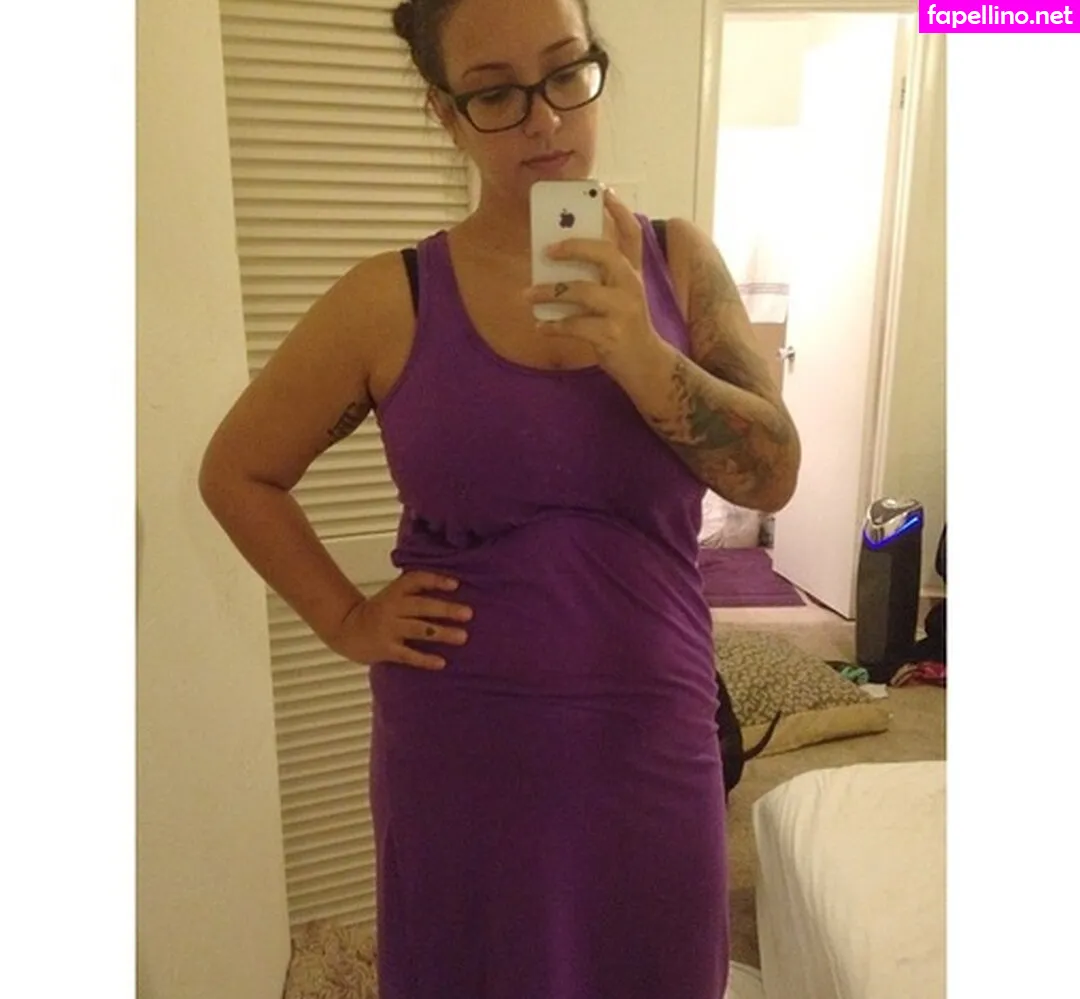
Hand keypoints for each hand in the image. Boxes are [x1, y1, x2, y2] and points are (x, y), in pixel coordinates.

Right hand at [328, 571, 472, 669]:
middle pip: (421, 606)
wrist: (346, 629)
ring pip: (418, 629)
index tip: (455, 584)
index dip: (436, 580)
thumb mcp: (393, 595)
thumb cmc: (378, 612)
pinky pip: (408, 655)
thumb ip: (416, 592)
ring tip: (462, 636)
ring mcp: (388, 629)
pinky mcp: (386, 649)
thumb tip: (453, 588)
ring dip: (442, 632)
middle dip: (445, 609)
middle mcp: (392, 608)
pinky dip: (425, 659)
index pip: (416, 580)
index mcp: (395, 591)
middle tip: (468, 613)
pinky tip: (441, 662)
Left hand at [524, 188, 664, 380]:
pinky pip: (574, 325)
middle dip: (573, 246)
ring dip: (548, 292)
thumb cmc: (625, 326)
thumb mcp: (620, 296)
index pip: (631, 233)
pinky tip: (540, 325)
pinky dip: (552, 325)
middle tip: (546, 251)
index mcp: (633, 273)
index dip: (618, 209)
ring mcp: (623, 310)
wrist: (646, 365)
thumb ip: (597, 277)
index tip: (602, 190)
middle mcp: (631, 286)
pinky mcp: (611, 335)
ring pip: (581, 291)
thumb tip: (555, 262)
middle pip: (605, 253)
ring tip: (527, 295)